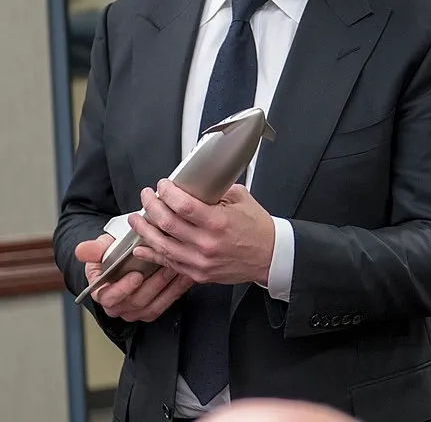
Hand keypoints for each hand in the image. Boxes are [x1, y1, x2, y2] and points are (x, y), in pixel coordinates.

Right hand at [75, 233, 192, 321]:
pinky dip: (177, 290)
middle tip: (167, 265)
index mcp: (102, 292)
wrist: (123, 259)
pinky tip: (185, 276)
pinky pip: (165, 304)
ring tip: (179, 268)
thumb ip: (93, 249)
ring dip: (169, 287)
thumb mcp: (102, 247)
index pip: (110, 297)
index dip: (123, 289)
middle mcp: (118, 305)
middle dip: (154, 283)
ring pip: (154, 305)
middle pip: (137, 301)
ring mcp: (135, 310)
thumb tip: (81, 250)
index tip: (137, 276)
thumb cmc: (111, 253)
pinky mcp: (151, 309)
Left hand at [128, 180, 274, 285]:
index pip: (183, 205)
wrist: (270, 256)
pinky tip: (141, 248)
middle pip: (167, 223)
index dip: (167, 192)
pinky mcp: (198, 274)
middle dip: (151, 206)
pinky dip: (152, 255)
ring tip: (136, 219)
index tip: (162, 185)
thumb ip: (217, 190)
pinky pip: (169, 264)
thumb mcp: (240, 199)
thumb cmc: (257, 228)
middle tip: (146, 196)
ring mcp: (201, 261)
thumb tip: (196, 181)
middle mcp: (207, 243)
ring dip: (145, 230)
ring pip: (162, 245)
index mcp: (218, 222)